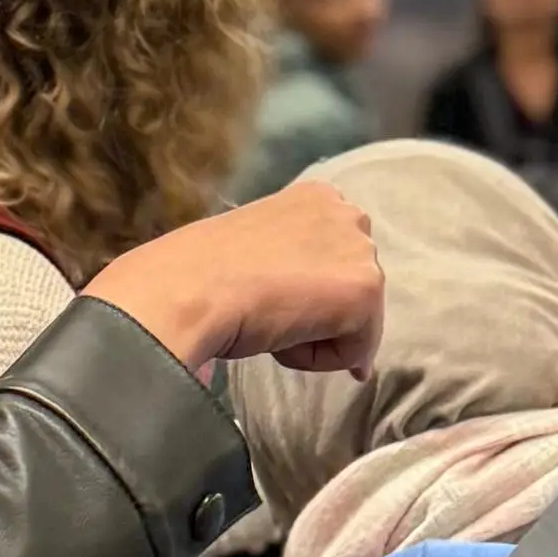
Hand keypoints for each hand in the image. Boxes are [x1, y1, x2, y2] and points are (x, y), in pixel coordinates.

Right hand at [85, 184, 383, 376]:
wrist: (191, 289)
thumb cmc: (204, 271)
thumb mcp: (258, 245)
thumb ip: (290, 256)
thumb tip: (305, 302)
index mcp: (319, 196)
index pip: (335, 257)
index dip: (308, 289)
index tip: (271, 296)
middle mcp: (349, 214)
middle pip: (351, 288)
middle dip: (316, 312)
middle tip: (268, 315)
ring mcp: (361, 251)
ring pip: (354, 322)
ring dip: (314, 335)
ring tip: (270, 324)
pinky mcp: (366, 292)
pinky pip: (356, 352)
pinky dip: (316, 360)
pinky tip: (281, 342)